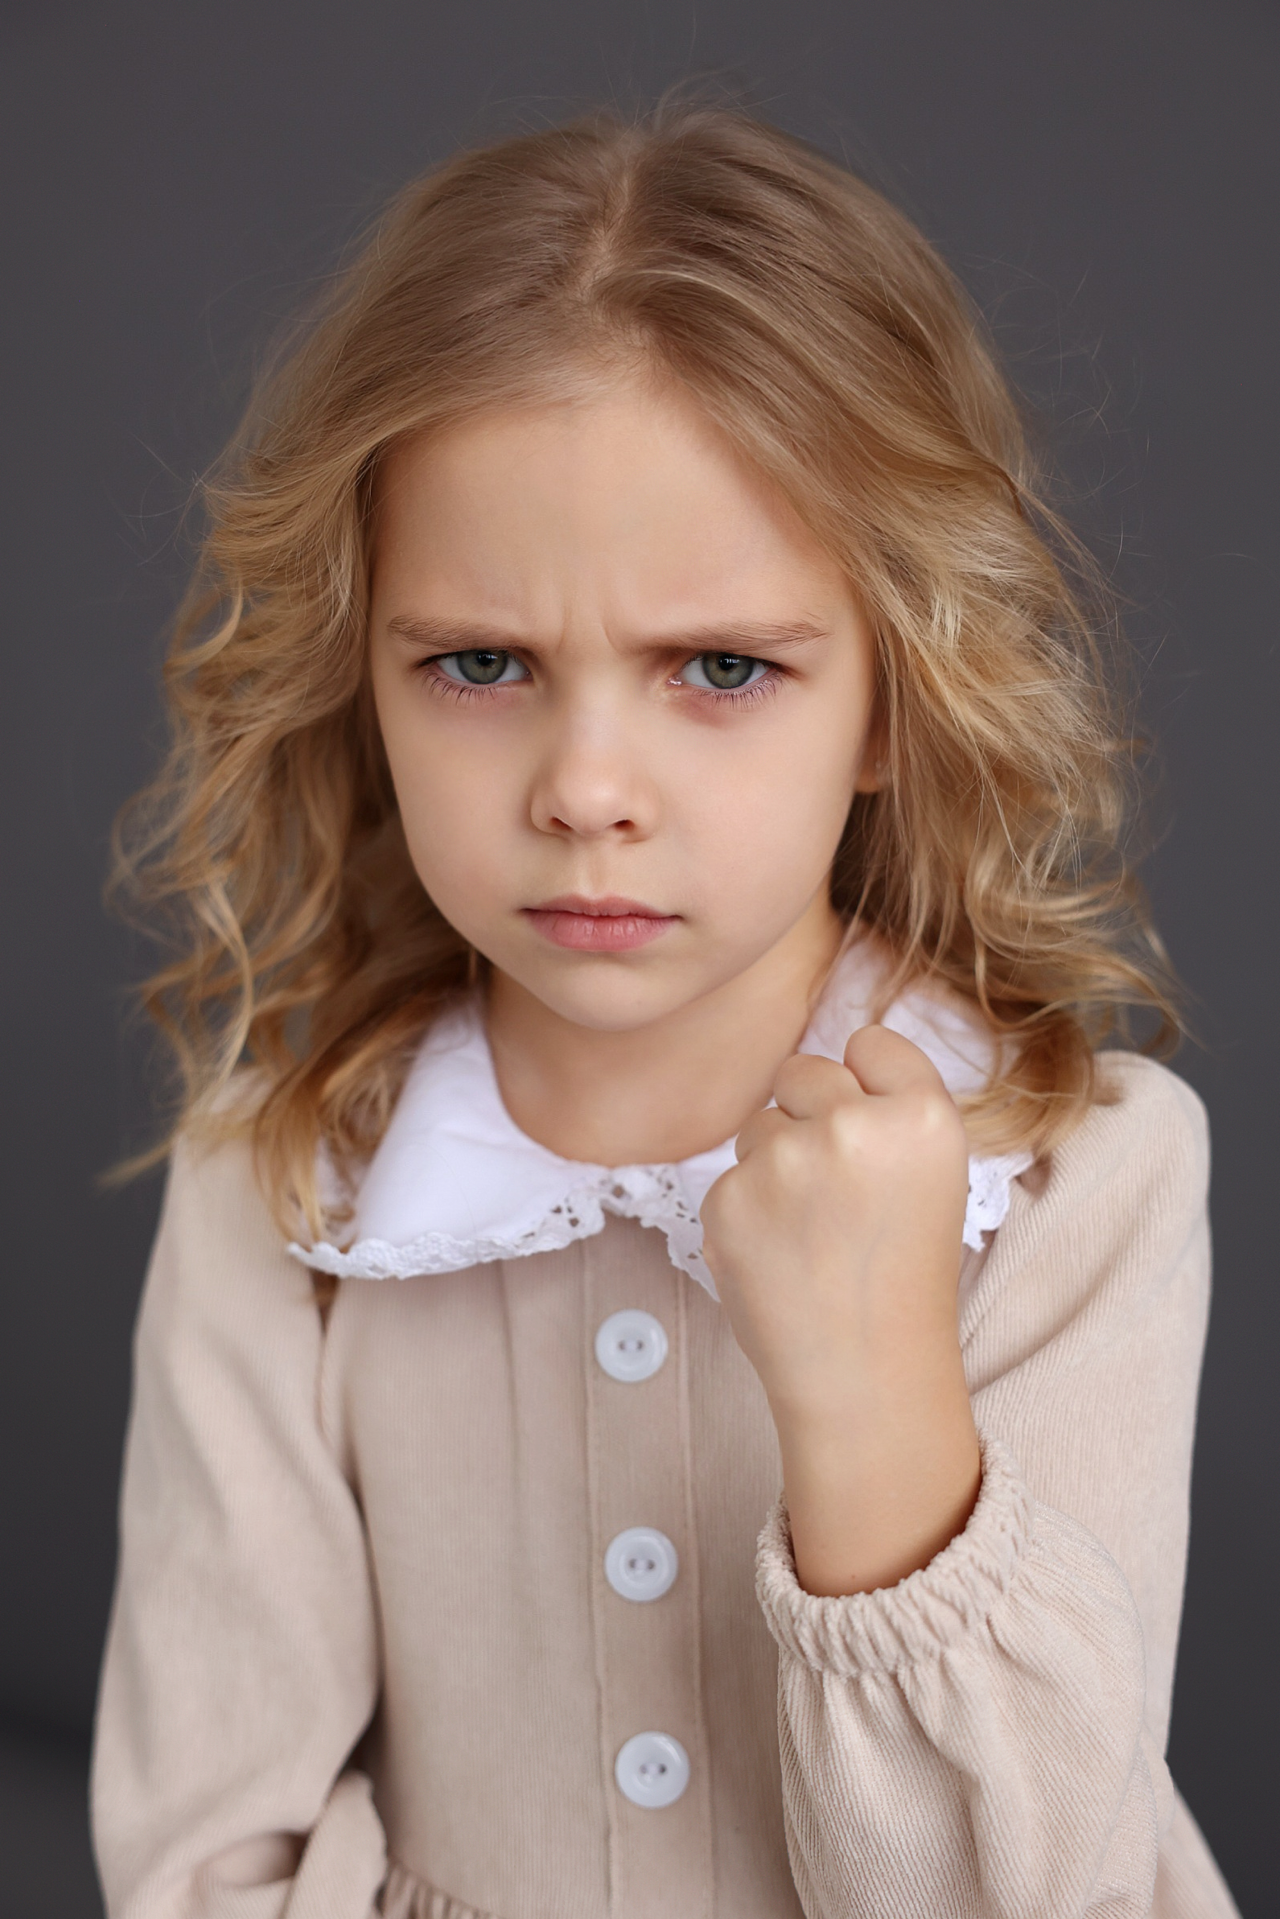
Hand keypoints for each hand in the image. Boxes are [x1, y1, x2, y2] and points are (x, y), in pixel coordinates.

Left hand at [700, 1024, 981, 1594]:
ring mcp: (786, 1161)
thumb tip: (821, 1064)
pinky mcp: (729, 1198)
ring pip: (760, 1124)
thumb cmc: (903, 1275)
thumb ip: (888, 1107)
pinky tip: (779, 1256)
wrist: (865, 1374)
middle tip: (839, 1192)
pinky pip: (729, 1176)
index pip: (871, 1042)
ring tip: (812, 1231)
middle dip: (812, 1117)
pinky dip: (745, 1211)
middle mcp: (855, 1125)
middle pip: (805, 1071)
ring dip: (775, 1164)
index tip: (874, 1133)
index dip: (867, 1086)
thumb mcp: (935, 1177)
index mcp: (924, 1117)